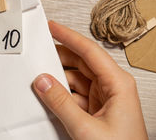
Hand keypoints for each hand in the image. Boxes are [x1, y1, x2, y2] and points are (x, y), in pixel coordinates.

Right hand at [33, 21, 146, 139]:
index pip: (90, 51)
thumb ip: (61, 103)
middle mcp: (112, 86)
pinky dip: (60, 92)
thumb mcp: (86, 129)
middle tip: (39, 49)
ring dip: (58, 76)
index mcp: (118, 83)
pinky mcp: (96, 109)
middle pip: (81, 62)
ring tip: (38, 73)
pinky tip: (47, 93)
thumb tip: (42, 81)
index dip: (69, 36)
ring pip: (76, 78)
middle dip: (59, 55)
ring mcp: (104, 98)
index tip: (52, 27)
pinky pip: (74, 93)